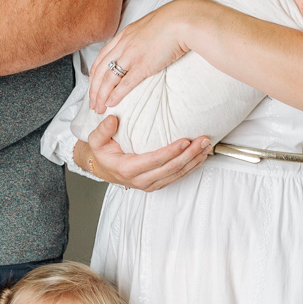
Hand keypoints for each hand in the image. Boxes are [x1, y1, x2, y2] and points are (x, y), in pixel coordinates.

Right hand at [76, 119, 210, 191]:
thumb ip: (103, 130)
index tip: (184, 141)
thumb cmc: (102, 154)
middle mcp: (141, 180)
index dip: (171, 152)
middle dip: (189, 155)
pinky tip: (200, 157)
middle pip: (171, 168)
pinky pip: (176, 176)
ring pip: (177, 174)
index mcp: (128, 169)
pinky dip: (190, 167)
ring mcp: (150, 184)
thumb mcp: (96, 141)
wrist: (102, 169)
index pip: (154, 161)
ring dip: (194, 161)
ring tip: (206, 147)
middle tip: (203, 141)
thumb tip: (112, 119)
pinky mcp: (157, 184)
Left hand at [88, 0, 203, 114]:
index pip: (102, 56)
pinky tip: (110, 103)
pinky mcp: (143, 65)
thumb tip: (145, 42)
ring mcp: (131, 55)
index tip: (91, 83)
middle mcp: (123, 45)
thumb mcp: (150, 25)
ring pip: (108, 79)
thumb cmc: (173, 21)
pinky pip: (124, 83)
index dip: (94, 72)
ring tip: (97, 108)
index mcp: (125, 34)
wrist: (182, 20)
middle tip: (91, 102)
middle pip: (100, 70)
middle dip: (93, 89)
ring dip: (101, 95)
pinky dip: (115, 95)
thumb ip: (142, 36)